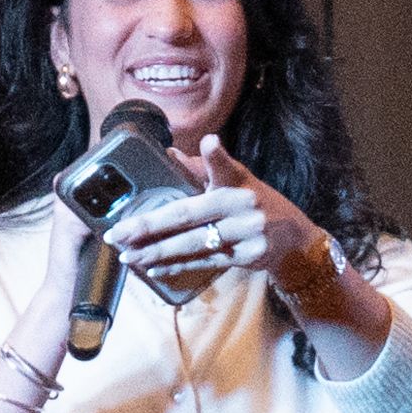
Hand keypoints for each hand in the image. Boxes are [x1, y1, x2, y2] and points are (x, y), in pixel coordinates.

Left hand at [117, 139, 330, 303]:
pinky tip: (152, 269)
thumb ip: (205, 168)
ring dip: (156, 252)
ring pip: (192, 245)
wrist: (294, 238)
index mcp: (238, 182)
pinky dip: (176, 266)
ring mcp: (244, 234)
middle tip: (117, 234)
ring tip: (127, 256)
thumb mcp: (238, 180)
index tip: (208, 143)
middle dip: (148, 227)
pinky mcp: (244, 257)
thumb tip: (169, 152)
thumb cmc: (258, 202)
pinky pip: (202, 262)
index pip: (222, 167)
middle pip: (188, 216)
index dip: (213, 157)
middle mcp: (242, 207)